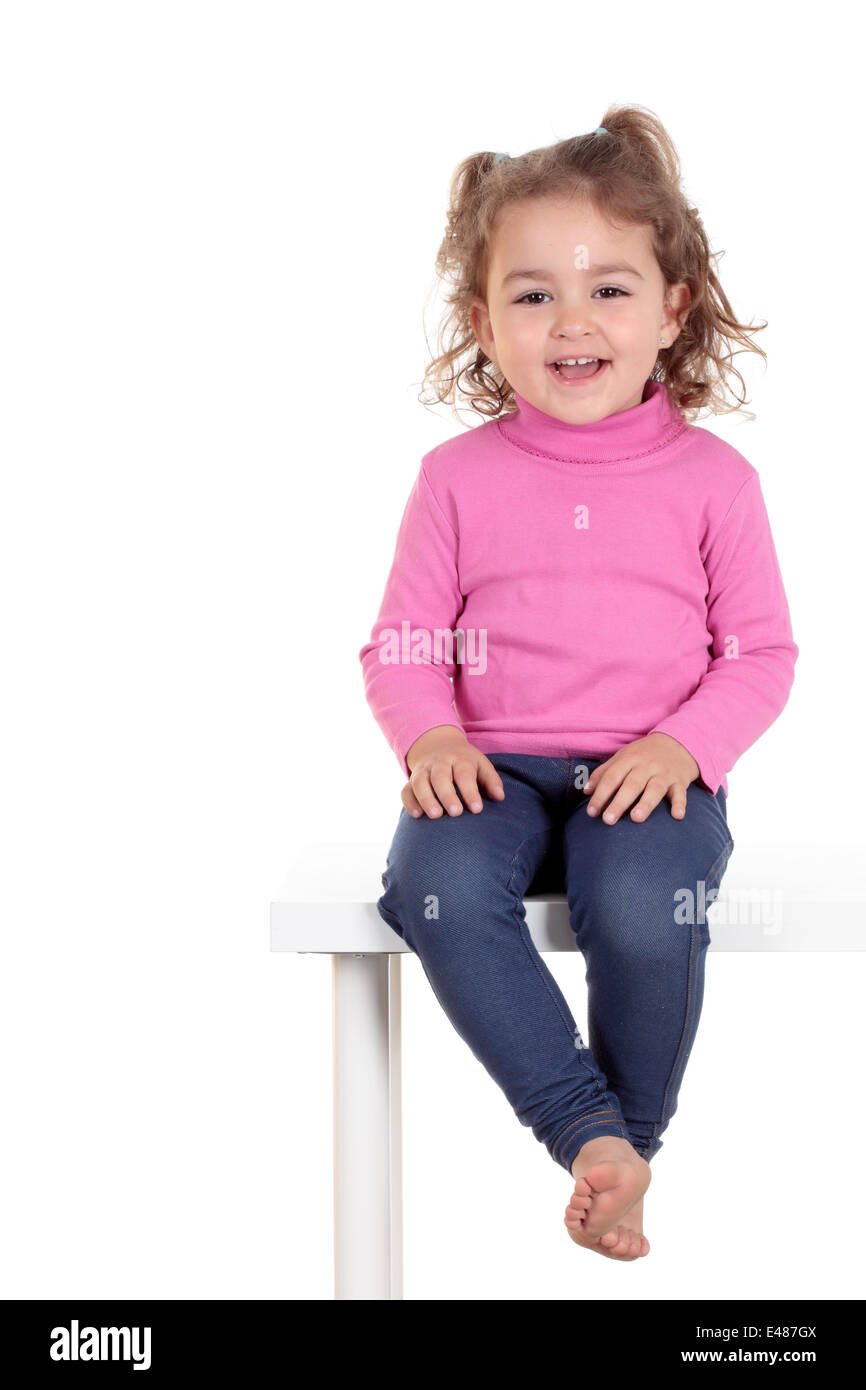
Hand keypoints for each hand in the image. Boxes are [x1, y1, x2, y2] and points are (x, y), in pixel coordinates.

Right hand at [403, 725, 505, 818]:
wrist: (438, 744)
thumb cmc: (465, 762)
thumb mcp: (481, 765)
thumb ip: (491, 781)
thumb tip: (500, 797)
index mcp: (459, 759)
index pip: (464, 775)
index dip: (470, 792)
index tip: (477, 809)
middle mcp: (439, 763)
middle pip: (441, 777)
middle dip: (447, 795)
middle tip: (455, 812)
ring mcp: (423, 770)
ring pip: (420, 782)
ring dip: (426, 798)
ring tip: (435, 815)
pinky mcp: (412, 779)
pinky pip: (406, 790)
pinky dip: (409, 802)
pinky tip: (417, 815)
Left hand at [583, 732, 699, 824]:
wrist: (678, 742)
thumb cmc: (644, 754)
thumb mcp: (623, 757)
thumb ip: (604, 773)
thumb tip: (586, 791)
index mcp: (629, 759)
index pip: (612, 777)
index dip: (600, 794)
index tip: (591, 812)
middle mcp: (646, 766)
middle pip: (631, 784)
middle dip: (619, 802)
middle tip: (608, 820)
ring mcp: (664, 773)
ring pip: (655, 789)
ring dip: (646, 804)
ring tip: (636, 819)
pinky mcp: (680, 781)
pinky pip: (681, 792)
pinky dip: (680, 804)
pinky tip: (677, 816)